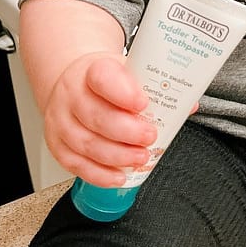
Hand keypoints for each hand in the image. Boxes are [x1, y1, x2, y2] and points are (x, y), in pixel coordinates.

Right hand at [42, 52, 157, 187]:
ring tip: (140, 157)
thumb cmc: (108, 80)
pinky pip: (76, 164)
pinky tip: (119, 176)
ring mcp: (61, 121)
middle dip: (127, 132)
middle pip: (96, 116)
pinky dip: (100, 174)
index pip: (103, 77)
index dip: (123, 93)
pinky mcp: (57, 145)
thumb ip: (156, 87)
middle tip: (149, 137)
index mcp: (92, 70)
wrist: (77, 83)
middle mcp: (72, 95)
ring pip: (86, 144)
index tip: (143, 103)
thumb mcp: (130, 71)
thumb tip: (188, 104)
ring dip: (117, 156)